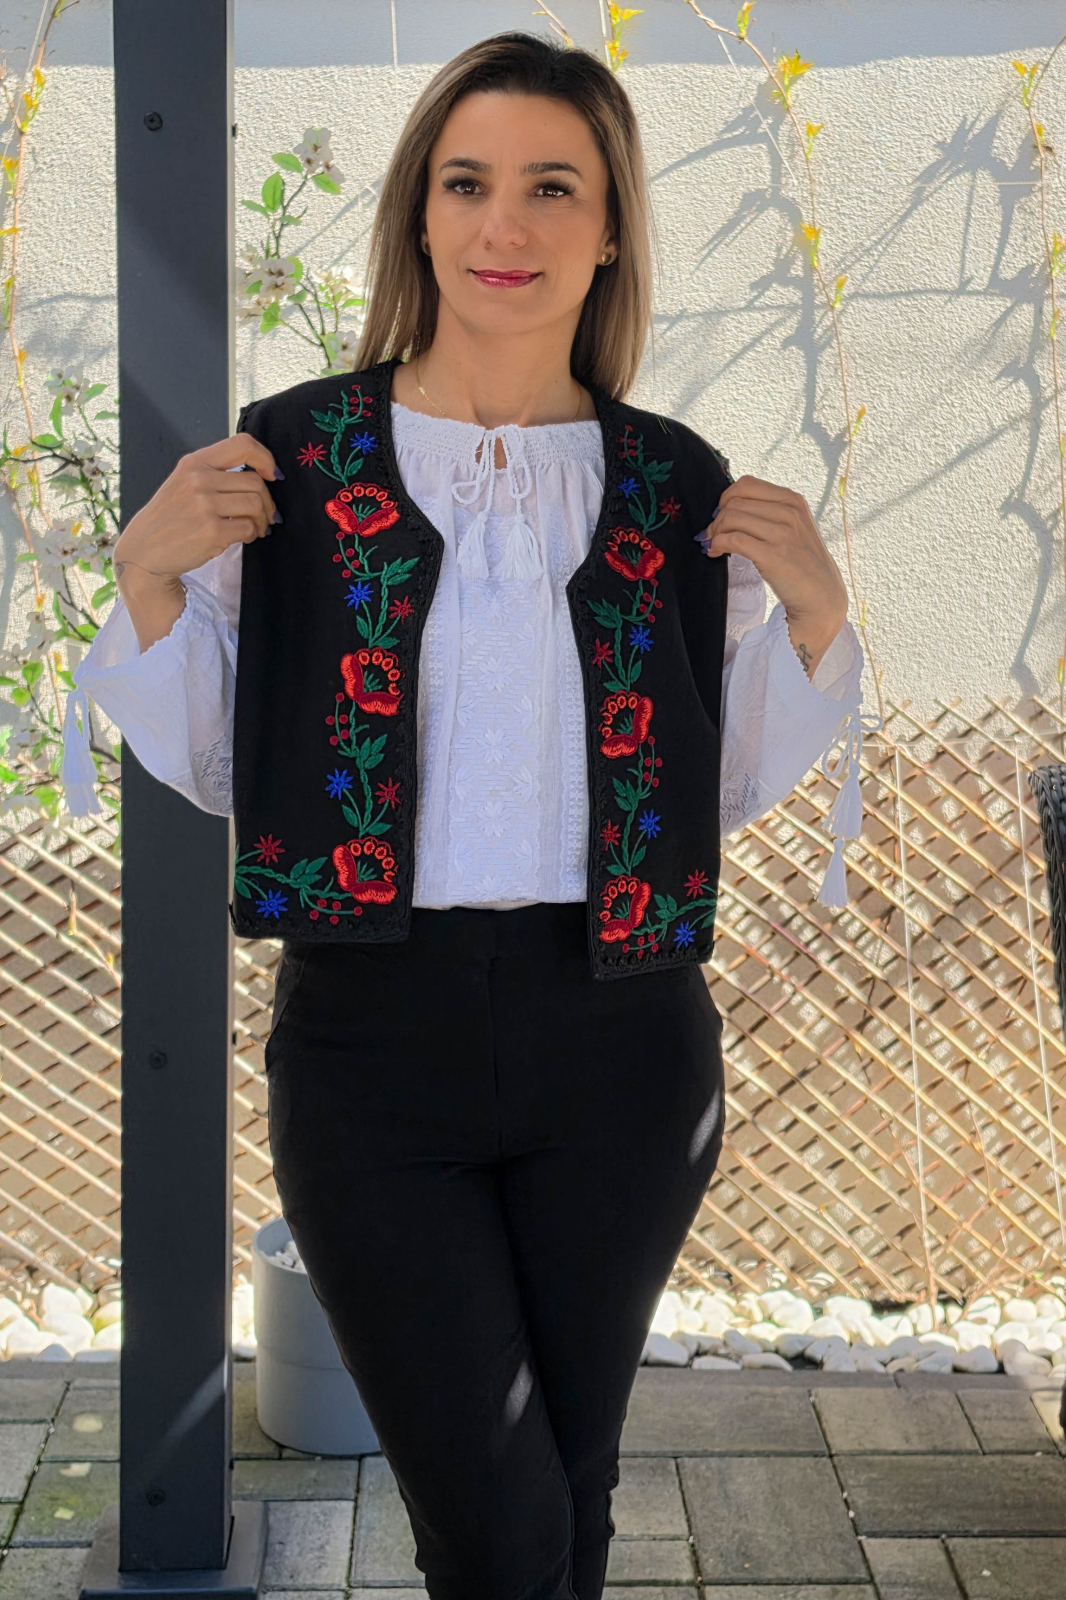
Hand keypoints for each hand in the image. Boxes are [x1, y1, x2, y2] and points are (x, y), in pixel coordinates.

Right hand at [114, 433, 280, 650]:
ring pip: (256, 504)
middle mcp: (199, 479)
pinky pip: (249, 528)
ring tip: (256, 528)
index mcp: (194, 462)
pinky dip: (253, 534)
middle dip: (268, 501)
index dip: (266, 458)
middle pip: (255, 482)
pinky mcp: (212, 531)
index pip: (243, 444)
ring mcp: (205, 506)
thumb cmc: (169, 518)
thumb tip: (262, 476)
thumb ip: (216, 473)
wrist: (145, 551)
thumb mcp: (183, 482)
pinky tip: (244, 537)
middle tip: (266, 515)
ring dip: (263, 519)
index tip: (272, 474)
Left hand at [697, 474, 847, 677]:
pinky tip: (716, 552)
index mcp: (793, 500)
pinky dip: (717, 544)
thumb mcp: (795, 527)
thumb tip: (730, 508)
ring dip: (714, 531)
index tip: (720, 515)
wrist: (822, 597)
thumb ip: (770, 512)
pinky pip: (733, 540)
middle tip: (712, 534)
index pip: (747, 484)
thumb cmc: (803, 563)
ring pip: (731, 518)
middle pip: (735, 501)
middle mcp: (789, 512)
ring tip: (713, 544)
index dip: (726, 498)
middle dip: (717, 518)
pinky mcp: (772, 555)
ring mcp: (782, 533)